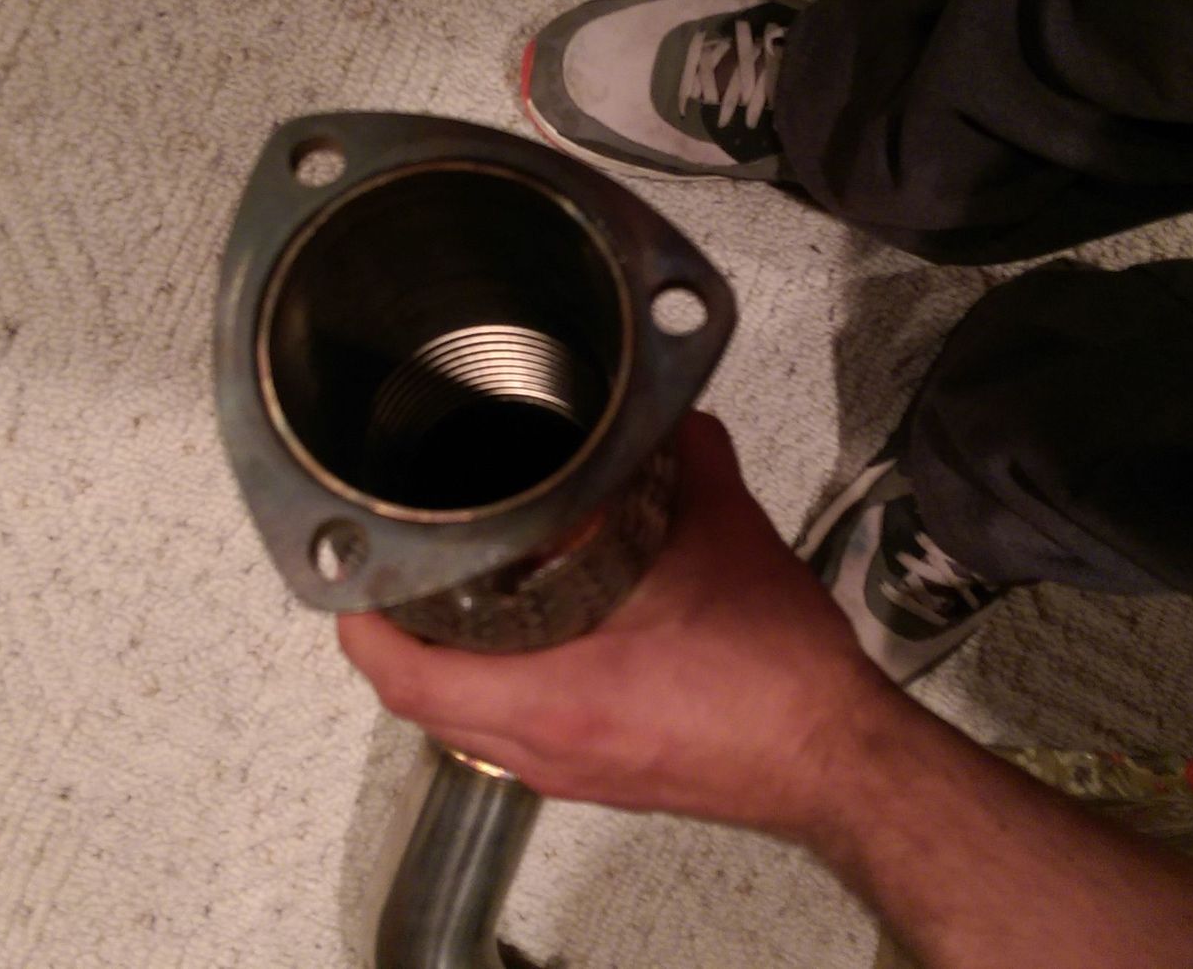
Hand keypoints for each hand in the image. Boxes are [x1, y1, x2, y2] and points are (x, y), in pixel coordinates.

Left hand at [337, 411, 896, 836]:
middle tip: (403, 577)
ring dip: (450, 670)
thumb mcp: (726, 539)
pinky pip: (518, 738)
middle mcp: (547, 750)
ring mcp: (574, 772)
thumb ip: (686, 462)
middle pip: (425, 706)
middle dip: (402, 642)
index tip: (356, 582)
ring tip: (455, 601)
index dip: (366, 628)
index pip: (409, 677)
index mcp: (551, 698)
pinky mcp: (606, 777)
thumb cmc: (779, 676)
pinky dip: (501, 691)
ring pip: (469, 728)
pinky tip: (534, 644)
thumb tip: (666, 417)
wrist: (836, 757)